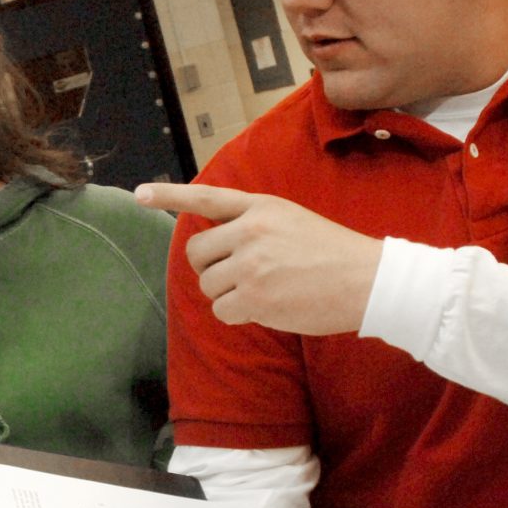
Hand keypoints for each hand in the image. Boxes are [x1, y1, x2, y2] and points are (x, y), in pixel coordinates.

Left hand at [134, 183, 381, 334]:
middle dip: (209, 269)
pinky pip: (221, 310)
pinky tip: (265, 308)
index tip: (140, 193)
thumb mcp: (292, 220)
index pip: (207, 198)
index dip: (170, 195)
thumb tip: (216, 244)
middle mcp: (251, 231)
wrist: (368, 280)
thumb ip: (253, 224)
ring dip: (226, 295)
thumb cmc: (332, 254)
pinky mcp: (254, 297)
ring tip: (262, 291)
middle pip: (197, 252)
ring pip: (208, 285)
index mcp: (261, 207)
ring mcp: (251, 264)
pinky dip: (236, 314)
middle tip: (235, 276)